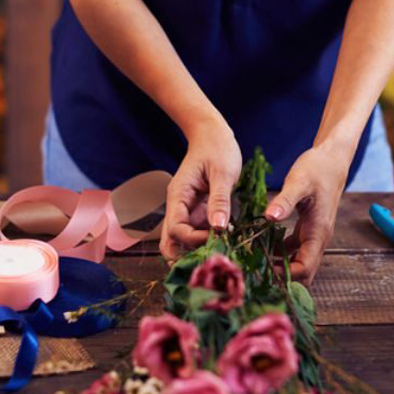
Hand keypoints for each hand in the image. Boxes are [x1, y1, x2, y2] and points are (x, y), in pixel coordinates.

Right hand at [159, 122, 241, 260]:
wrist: (211, 134)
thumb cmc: (217, 148)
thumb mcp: (222, 173)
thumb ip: (219, 200)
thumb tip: (219, 227)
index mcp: (178, 197)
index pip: (176, 230)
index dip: (195, 240)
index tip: (218, 236)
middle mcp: (177, 207)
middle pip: (170, 242)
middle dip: (186, 255)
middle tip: (211, 260)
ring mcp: (186, 211)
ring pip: (181, 241)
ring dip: (196, 250)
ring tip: (220, 251)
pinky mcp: (196, 212)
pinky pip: (195, 233)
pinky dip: (205, 242)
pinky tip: (223, 241)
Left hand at [264, 145, 349, 281]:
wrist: (332, 159)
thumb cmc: (318, 168)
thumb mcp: (299, 182)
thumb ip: (285, 201)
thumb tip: (269, 217)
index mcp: (318, 233)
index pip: (305, 268)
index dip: (285, 275)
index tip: (261, 271)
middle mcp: (318, 239)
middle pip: (303, 272)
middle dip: (282, 277)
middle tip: (254, 271)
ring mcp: (314, 236)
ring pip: (298, 263)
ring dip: (279, 266)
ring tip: (253, 261)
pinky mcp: (308, 230)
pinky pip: (294, 250)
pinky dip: (280, 253)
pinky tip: (261, 246)